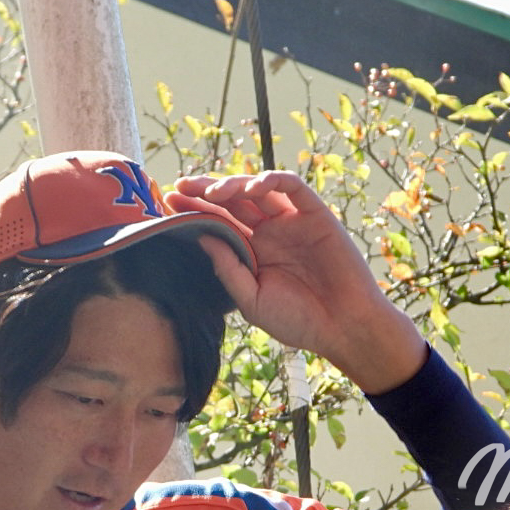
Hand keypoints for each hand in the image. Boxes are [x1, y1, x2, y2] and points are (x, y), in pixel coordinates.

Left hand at [168, 170, 425, 393]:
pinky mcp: (315, 214)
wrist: (341, 327)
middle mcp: (269, 231)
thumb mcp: (251, 298)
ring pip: (258, 189)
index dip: (195, 208)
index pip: (218, 221)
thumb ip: (227, 268)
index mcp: (252, 250)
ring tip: (214, 192)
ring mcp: (291, 221)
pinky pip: (292, 187)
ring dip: (234, 184)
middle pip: (233, 200)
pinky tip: (251, 190)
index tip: (168, 201)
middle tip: (180, 186)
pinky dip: (271, 181)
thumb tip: (201, 236)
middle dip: (206, 190)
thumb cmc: (297, 320)